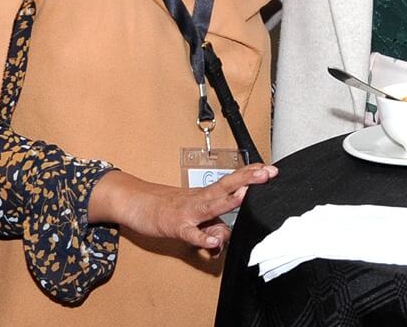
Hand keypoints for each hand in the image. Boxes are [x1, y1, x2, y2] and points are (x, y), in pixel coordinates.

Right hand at [89, 163, 277, 254]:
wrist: (136, 203)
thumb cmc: (168, 207)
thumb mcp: (195, 215)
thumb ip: (213, 226)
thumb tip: (225, 238)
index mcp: (207, 193)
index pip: (232, 180)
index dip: (251, 174)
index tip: (270, 167)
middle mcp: (200, 199)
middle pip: (226, 186)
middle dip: (248, 179)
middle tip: (267, 172)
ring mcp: (188, 212)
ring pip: (211, 205)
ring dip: (228, 201)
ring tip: (245, 195)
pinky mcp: (176, 227)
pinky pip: (191, 234)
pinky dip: (203, 236)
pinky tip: (215, 240)